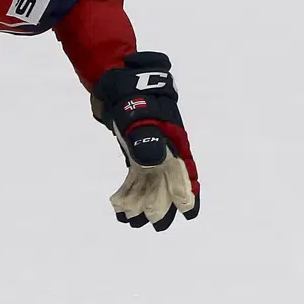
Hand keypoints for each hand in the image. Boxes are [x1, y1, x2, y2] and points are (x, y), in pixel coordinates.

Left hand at [93, 51, 198, 230]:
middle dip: (161, 204)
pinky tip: (117, 204)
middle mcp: (165, 146)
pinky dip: (128, 190)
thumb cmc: (130, 93)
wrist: (115, 77)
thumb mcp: (138, 114)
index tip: (188, 212)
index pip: (184, 170)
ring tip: (130, 221)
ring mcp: (149, 148)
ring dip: (141, 201)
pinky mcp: (133, 149)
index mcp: (173, 139)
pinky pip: (134, 175)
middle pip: (167, 181)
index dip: (187, 192)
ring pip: (149, 182)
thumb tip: (152, 161)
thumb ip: (146, 137)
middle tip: (153, 226)